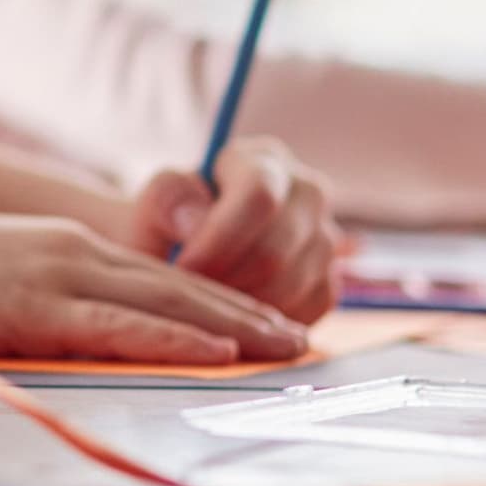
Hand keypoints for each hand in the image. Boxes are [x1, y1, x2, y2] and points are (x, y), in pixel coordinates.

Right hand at [0, 212, 307, 365]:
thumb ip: (42, 299)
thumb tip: (72, 336)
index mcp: (64, 247)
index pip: (160, 273)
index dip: (220, 297)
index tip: (266, 321)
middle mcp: (73, 252)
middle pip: (181, 281)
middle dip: (249, 311)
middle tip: (302, 336)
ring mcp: (55, 275)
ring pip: (166, 298)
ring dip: (234, 324)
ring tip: (285, 345)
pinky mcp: (33, 306)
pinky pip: (120, 325)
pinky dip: (175, 335)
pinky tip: (218, 349)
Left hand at [133, 138, 340, 321]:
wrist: (183, 255)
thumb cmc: (168, 224)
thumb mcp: (156, 202)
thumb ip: (169, 199)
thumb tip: (196, 222)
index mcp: (265, 161)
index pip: (260, 195)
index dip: (221, 237)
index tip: (184, 267)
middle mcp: (307, 193)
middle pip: (277, 249)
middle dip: (227, 280)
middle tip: (191, 295)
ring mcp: (325, 238)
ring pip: (292, 284)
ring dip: (243, 307)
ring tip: (207, 305)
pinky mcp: (329, 281)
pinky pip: (307, 310)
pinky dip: (267, 325)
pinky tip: (235, 314)